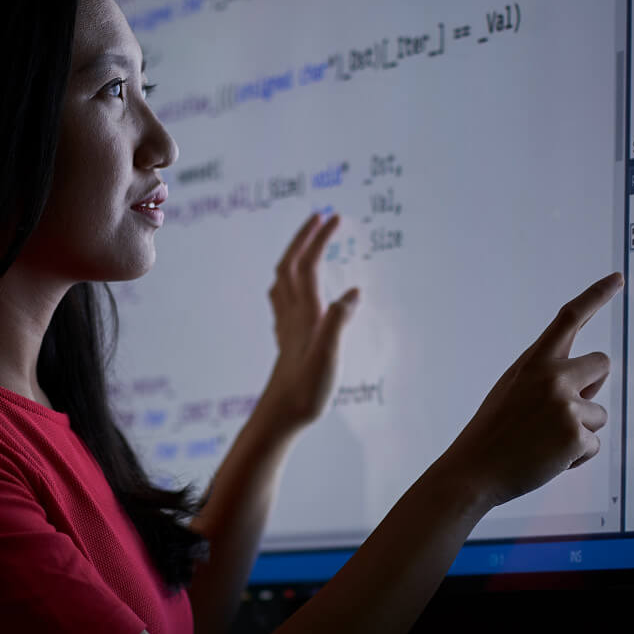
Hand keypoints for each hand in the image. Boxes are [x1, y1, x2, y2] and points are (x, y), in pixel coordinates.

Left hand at [255, 211, 360, 434]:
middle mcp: (292, 316)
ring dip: (293, 256)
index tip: (335, 216)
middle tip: (319, 217)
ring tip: (306, 244)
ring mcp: (286, 327)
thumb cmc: (306, 391)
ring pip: (282, 282)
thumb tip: (353, 291)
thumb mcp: (329, 356)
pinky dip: (290, 283)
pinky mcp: (287, 341)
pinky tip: (295, 291)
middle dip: (303, 238)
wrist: (280, 417)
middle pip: (290, 266)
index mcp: (305, 315)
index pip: (309, 266)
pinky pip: (284, 301)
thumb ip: (339, 322)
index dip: (320, 239)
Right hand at [441, 272, 622, 508]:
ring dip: (579, 429)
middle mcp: (553, 376)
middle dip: (591, 386)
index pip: (569, 318)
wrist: (473, 471)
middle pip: (602, 363)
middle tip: (561, 410)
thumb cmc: (492, 433)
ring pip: (598, 412)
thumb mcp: (511, 390)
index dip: (596, 295)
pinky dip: (575, 457)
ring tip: (543, 442)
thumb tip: (589, 384)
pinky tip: (547, 459)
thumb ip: (546, 377)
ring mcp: (566, 405)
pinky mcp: (576, 435)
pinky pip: (592, 444)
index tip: (618, 278)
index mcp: (533, 362)